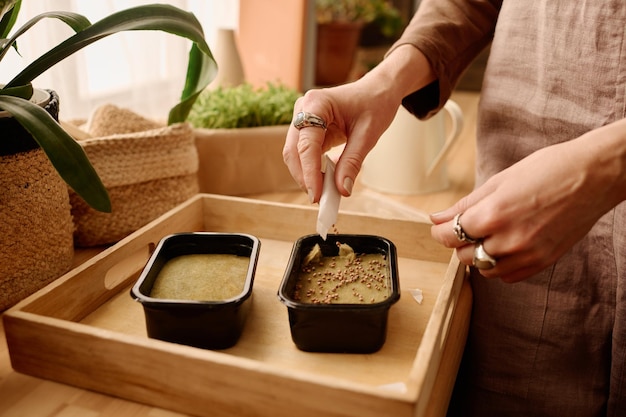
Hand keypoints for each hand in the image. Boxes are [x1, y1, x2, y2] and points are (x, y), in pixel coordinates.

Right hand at [282, 82, 399, 202]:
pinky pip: (305, 154)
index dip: (309, 172)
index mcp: (316, 104)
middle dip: (304, 177)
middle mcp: (303, 109)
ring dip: (307, 175)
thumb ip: (352, 162)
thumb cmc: (375, 104)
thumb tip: (342, 190)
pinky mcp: (308, 130)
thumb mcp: (368, 134)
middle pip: (294, 151)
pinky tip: (325, 181)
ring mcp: (303, 119)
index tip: (316, 196)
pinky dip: (313, 169)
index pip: (307, 144)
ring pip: (296, 154)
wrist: (378, 90)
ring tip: (324, 193)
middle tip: (320, 199)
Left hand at [430, 129, 625, 282]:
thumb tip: (436, 219)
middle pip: (464, 256)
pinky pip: (507, 276)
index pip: (449, 236)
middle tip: (471, 225)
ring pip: (484, 269)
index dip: (440, 231)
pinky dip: (500, 264)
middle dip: (460, 242)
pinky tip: (507, 245)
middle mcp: (509, 240)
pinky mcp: (543, 263)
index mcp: (494, 214)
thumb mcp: (498, 182)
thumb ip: (464, 205)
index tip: (440, 227)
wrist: (593, 176)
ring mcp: (527, 255)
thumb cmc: (547, 170)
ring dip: (479, 255)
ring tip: (491, 233)